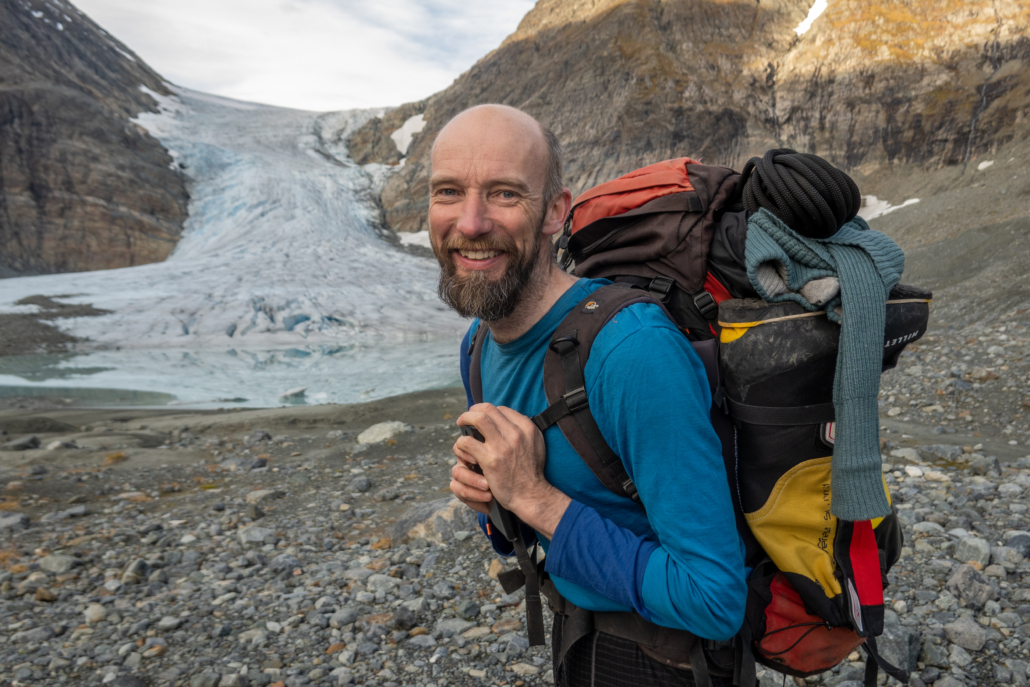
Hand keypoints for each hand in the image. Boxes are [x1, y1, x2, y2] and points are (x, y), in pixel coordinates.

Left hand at [452, 403, 570, 537]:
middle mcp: (515, 433)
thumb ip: (524, 431)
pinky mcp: (490, 460)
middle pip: (488, 409)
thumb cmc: (532, 472)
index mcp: (526, 428)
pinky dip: (462, 443)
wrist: (531, 495)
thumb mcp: (536, 444)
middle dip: (473, 410)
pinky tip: (464, 449)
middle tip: (466, 417)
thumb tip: (509, 421)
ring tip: (461, 424)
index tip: (482, 417)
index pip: (501, 409)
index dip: (488, 411)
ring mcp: (502, 446)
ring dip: (465, 419)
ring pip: (477, 419)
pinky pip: (468, 442)